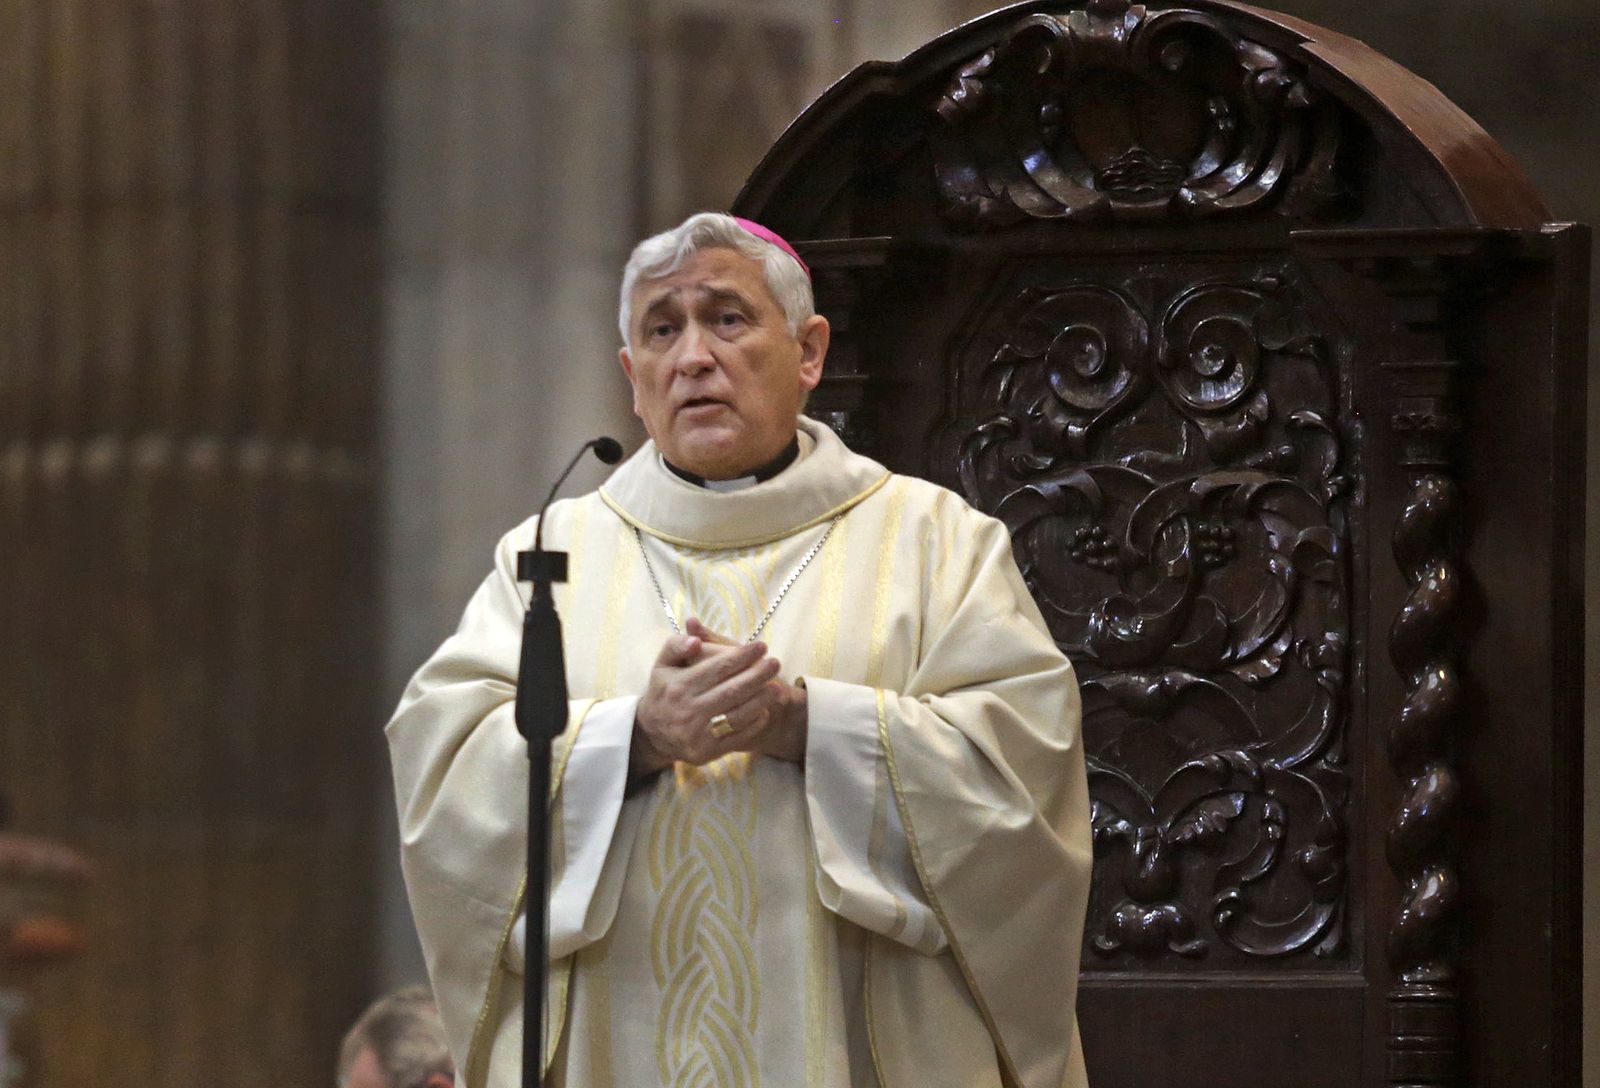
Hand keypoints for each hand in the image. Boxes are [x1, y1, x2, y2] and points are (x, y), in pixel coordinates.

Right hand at [632, 623, 780, 776]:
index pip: (717, 668)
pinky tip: (764, 710)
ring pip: (737, 715)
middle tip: (776, 663)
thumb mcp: (662, 664)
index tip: (761, 646)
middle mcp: (688, 710)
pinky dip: (753, 724)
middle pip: (731, 691)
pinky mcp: (707, 752)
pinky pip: (737, 737)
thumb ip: (676, 646)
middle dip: (757, 676)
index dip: (741, 656)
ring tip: (777, 686)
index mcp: (679, 686)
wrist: (652, 734)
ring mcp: (698, 734)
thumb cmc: (664, 692)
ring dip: (761, 700)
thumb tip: (695, 639)